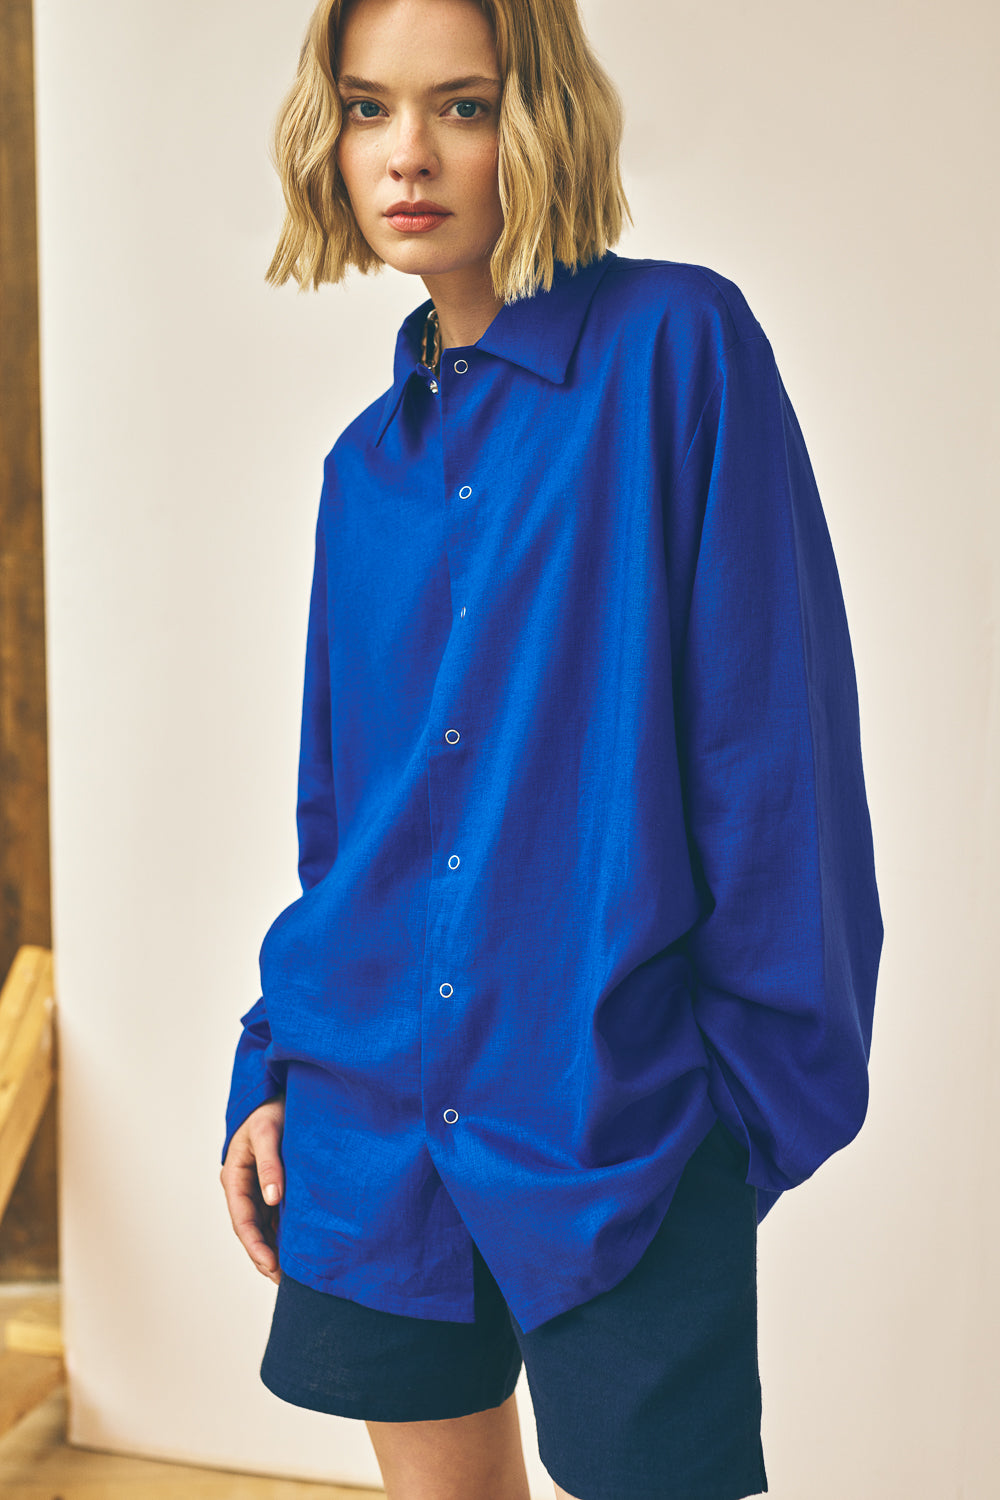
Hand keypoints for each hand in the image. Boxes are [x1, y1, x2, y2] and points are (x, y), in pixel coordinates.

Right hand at [220, 1096, 285, 1283]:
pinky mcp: (275, 1183)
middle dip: (266, 1255)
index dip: (256, 1247)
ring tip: (295, 1272)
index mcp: (234, 1176)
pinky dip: (286, 1231)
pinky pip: (278, 1214)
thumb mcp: (267, 1132)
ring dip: (276, 1247)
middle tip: (285, 1280)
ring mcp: (259, 1186)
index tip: (271, 1267)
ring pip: (265, 1225)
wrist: (283, 1089)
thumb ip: (269, 1164)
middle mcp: (244, 1185)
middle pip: (252, 1229)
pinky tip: (301, 1246)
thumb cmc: (271, 1108)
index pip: (242, 1221)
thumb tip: (273, 1198)